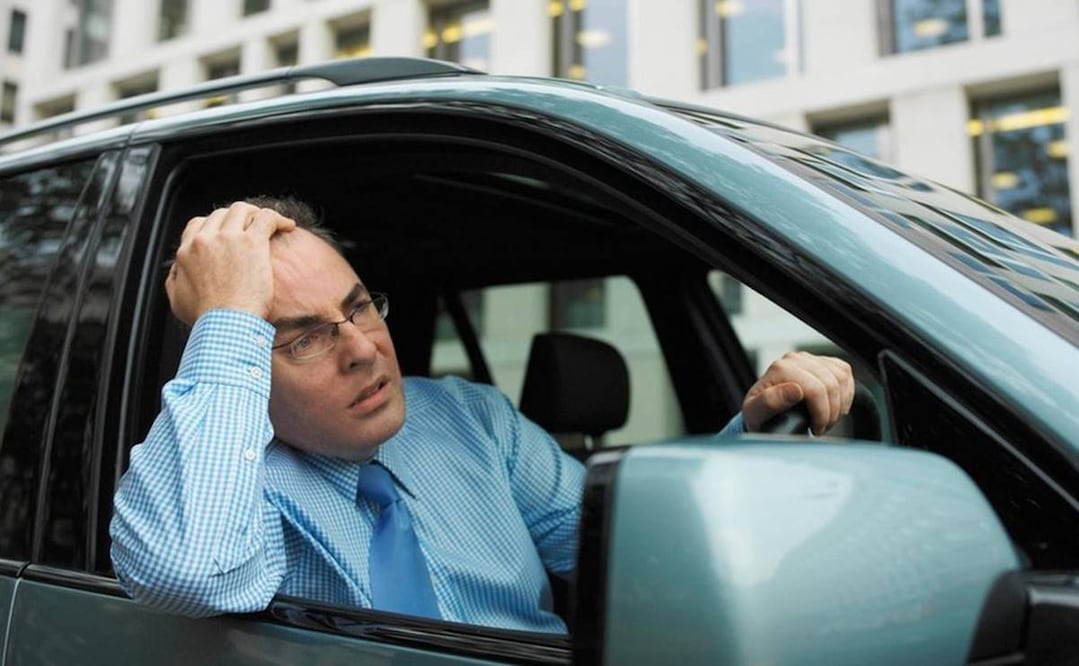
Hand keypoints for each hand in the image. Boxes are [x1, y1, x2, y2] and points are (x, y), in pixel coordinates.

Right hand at [166, 202, 296, 324]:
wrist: (226, 325)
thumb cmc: (207, 320)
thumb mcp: (178, 300)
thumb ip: (175, 280)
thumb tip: (177, 270)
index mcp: (187, 251)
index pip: (199, 224)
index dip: (215, 225)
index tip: (228, 232)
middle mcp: (205, 239)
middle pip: (221, 214)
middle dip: (236, 218)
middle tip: (251, 228)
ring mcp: (228, 238)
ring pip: (242, 210)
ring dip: (254, 214)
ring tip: (268, 225)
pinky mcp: (252, 242)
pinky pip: (266, 218)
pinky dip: (278, 219)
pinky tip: (287, 226)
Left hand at [742, 351, 853, 434]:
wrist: (761, 411)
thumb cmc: (757, 415)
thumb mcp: (755, 414)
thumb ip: (770, 402)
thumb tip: (795, 390)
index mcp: (780, 369)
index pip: (816, 390)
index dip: (821, 414)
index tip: (815, 429)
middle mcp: (794, 359)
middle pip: (831, 384)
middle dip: (831, 412)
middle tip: (822, 427)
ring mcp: (809, 359)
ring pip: (841, 377)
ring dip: (840, 403)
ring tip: (827, 419)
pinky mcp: (822, 362)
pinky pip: (844, 372)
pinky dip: (845, 392)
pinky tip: (834, 406)